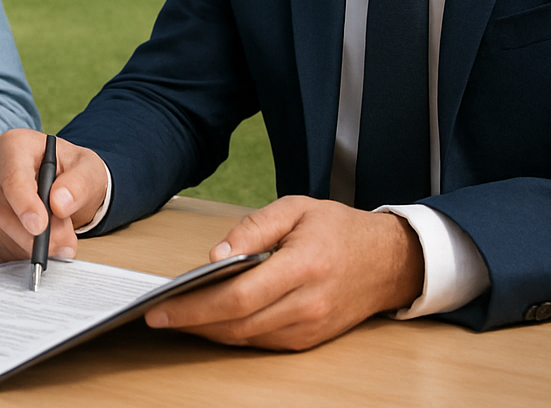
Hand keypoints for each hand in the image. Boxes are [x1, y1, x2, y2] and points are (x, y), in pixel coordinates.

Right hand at [0, 129, 110, 262]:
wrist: (65, 183)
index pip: (12, 177)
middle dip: (34, 234)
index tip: (40, 226)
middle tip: (65, 245)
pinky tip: (43, 244)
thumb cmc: (73, 171)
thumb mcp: (89, 171)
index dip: (24, 204)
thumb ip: (79, 185)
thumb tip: (60, 203)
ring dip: (30, 244)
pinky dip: (22, 250)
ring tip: (61, 244)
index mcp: (14, 145)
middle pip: (3, 208)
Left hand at [144, 195, 424, 349]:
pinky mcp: (311, 339)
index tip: (162, 308)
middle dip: (193, 323)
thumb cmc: (341, 229)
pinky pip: (263, 342)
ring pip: (248, 338)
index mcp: (302, 266)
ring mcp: (311, 327)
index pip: (237, 296)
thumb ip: (252, 228)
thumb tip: (215, 254)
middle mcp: (307, 304)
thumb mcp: (295, 208)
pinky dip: (234, 334)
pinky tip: (212, 321)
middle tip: (159, 316)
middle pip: (238, 324)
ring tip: (178, 317)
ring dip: (209, 331)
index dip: (195, 307)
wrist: (391, 261)